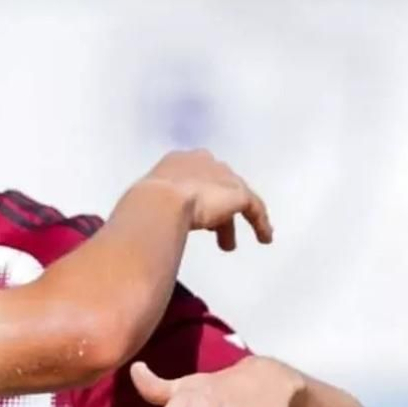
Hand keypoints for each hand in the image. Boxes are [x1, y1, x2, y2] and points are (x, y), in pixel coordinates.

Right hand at [140, 149, 274, 250]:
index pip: (195, 173)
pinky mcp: (238, 194)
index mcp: (178, 161)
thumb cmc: (144, 203)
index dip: (196, 192)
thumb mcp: (146, 200)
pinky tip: (263, 239)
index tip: (194, 212)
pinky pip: (255, 208)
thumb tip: (146, 227)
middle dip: (215, 208)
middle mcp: (204, 162)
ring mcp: (224, 177)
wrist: (160, 203)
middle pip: (217, 184)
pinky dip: (260, 224)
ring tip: (228, 245)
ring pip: (235, 197)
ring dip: (231, 222)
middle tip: (210, 232)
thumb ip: (155, 207)